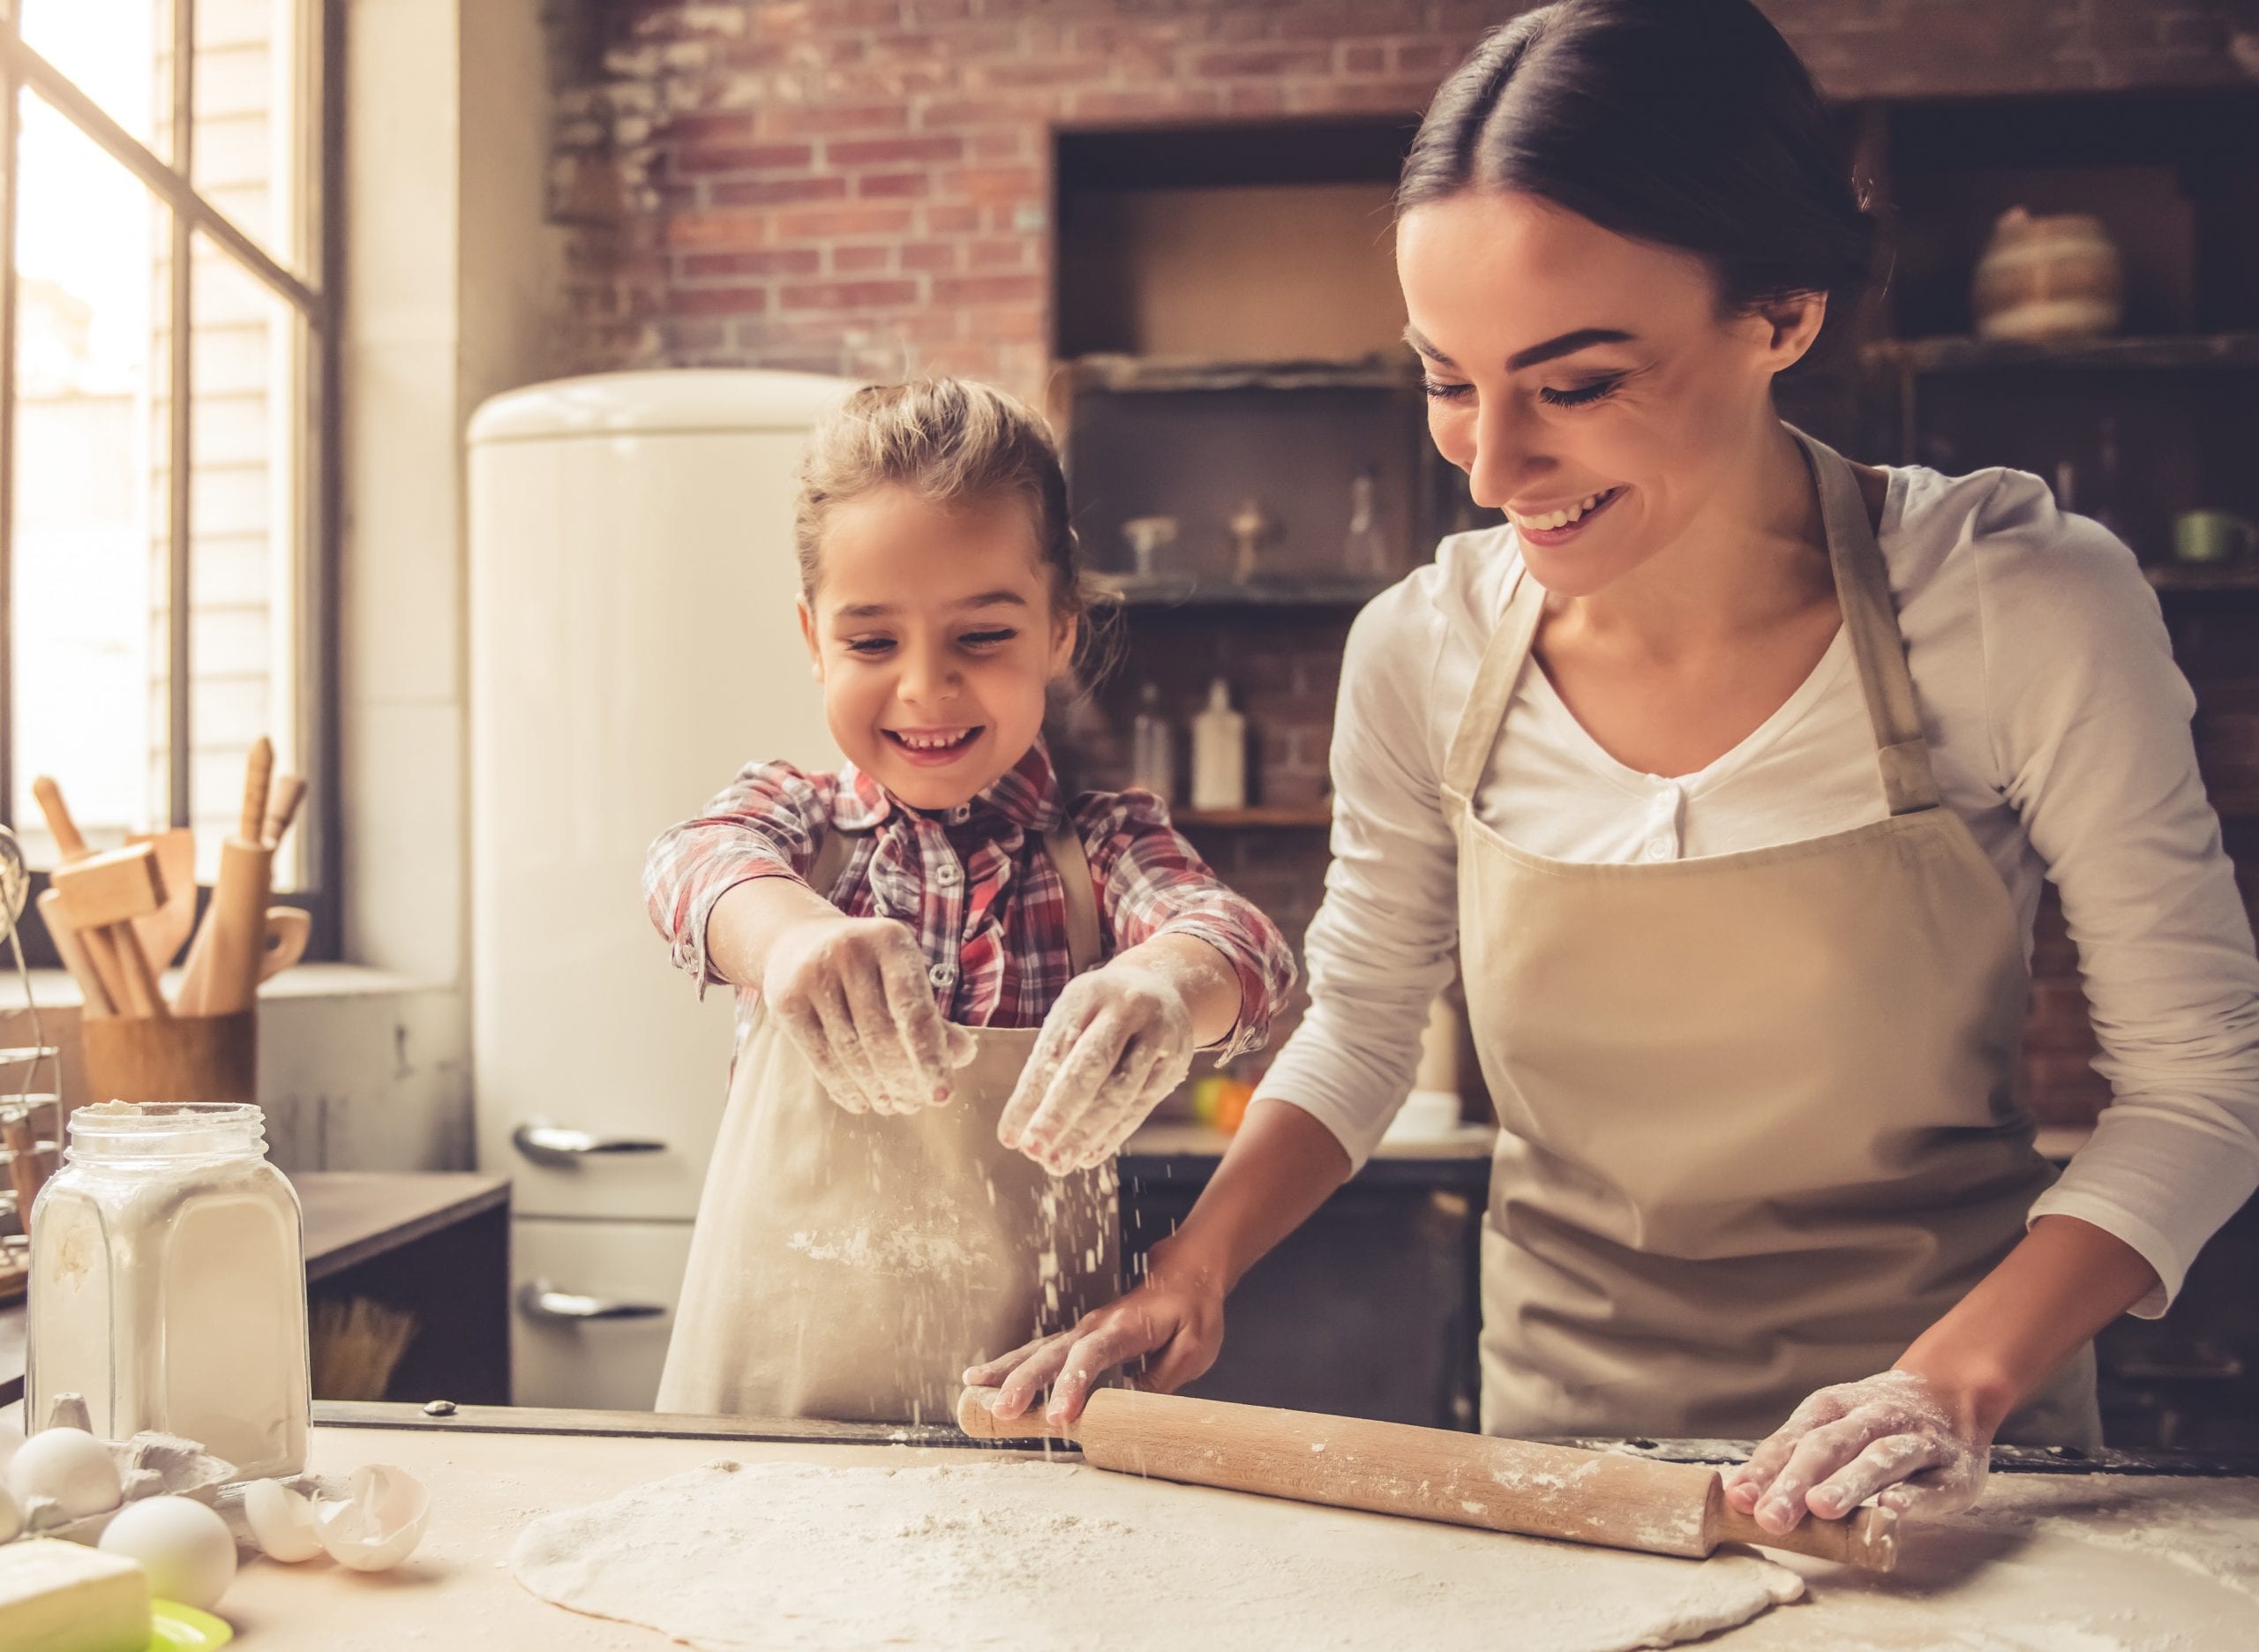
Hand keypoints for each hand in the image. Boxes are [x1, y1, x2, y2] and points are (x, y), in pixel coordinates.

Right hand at [760, 915, 974, 1113]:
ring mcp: (813, 975)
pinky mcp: (786, 1001)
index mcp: (890, 940)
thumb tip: (962, 1056)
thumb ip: (933, 1016)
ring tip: (892, 1106)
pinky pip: (821, 1058)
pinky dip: (844, 1087)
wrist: (798, 942)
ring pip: (851, 1052)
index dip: (931, 1057)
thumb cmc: (868, 967)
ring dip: (876, 1089)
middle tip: (914, 1104)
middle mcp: (849, 952)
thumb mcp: (903, 976)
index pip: (914, 1010)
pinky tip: (862, 1102)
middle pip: (881, 1035)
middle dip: (902, 1080)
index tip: (943, 1096)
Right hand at [961, 1244, 1223, 1425]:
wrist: (1184, 1274)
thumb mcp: (1194, 1348)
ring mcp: (1082, 1330)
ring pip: (1037, 1350)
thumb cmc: (1192, 1311)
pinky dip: (1010, 1365)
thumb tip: (1130, 1410)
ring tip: (973, 1390)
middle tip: (1002, 1411)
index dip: (1072, 1384)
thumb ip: (1162, 1379)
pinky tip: (985, 1379)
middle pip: (1053, 1353)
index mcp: (1125, 1327)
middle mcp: (1095, 1326)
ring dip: (1006, 1371)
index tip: (1058, 1415)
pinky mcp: (1076, 1338)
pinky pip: (1039, 1352)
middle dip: (1024, 1383)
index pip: (1092, 1355)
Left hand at [997, 955, 1196, 1173]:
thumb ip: (1051, 1058)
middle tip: (1032, 1150)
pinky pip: (1141, 1106)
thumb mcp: (1073, 1014)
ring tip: (1057, 1164)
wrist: (1163, 987)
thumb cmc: (1100, 1010)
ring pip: (1121, 1092)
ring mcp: (1157, 1035)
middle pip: (1092, 1066)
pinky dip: (1112, 1135)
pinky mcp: (1174, 1064)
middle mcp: (1126, 1009)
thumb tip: (1022, 1120)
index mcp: (1088, 994)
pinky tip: (1088, 1157)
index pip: (1055, 1049)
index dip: (1031, 1095)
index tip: (1010, 1135)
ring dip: (1086, 1134)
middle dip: (1059, 1113)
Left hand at [1722, 1369, 1992, 1532]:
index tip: (1740, 1498)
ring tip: (1822, 1508)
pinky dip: (1914, 1496)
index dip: (1766, 1469)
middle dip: (1797, 1481)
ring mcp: (1916, 1441)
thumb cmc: (1876, 1423)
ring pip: (1880, 1459)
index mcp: (1834, 1408)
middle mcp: (1874, 1418)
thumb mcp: (1833, 1426)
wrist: (1953, 1394)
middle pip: (1831, 1446)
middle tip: (1772, 1517)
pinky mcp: (1954, 1471)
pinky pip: (1933, 1484)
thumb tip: (1740, 1493)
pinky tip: (1893, 1509)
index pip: (1794, 1438)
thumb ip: (1793, 1458)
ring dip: (1849, 1482)